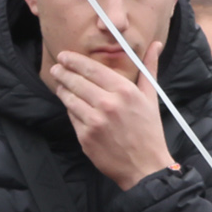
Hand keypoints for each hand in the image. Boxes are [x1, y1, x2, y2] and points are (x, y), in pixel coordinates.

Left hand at [42, 26, 175, 189]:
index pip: (92, 69)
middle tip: (56, 68)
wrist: (145, 166)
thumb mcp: (151, 97)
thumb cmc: (149, 131)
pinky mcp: (85, 138)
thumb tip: (156, 44)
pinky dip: (70, 109)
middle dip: (63, 72)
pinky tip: (71, 105)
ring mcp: (94, 122)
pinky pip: (72, 117)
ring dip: (62, 89)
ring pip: (70, 99)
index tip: (64, 56)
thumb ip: (149, 68)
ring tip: (60, 84)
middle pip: (76, 82)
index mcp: (124, 91)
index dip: (74, 61)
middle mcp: (108, 104)